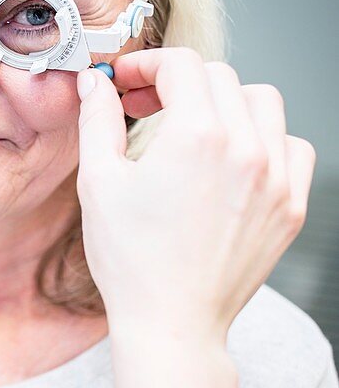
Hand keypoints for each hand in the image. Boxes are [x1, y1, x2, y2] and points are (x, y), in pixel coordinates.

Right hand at [75, 48, 315, 387]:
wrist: (171, 323)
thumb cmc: (131, 260)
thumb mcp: (99, 182)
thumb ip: (97, 120)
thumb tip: (96, 83)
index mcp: (197, 135)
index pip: (182, 65)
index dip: (146, 64)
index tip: (126, 82)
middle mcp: (246, 147)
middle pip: (220, 78)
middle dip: (178, 82)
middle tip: (145, 104)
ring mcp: (276, 177)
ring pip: (262, 103)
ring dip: (224, 103)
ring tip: (192, 128)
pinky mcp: (289, 205)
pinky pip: (292, 146)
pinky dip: (264, 140)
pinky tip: (232, 159)